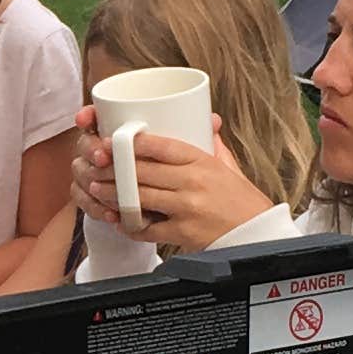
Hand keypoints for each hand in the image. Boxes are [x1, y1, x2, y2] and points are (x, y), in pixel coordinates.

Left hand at [70, 114, 277, 248]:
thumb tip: (206, 119)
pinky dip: (130, 225)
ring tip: (97, 189)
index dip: (132, 142)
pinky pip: (148, 227)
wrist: (257, 234)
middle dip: (113, 168)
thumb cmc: (242, 200)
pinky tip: (119, 220)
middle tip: (95, 165)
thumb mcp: (228, 165)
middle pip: (143, 170)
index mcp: (202, 161)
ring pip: (139, 196)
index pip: (161, 145)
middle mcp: (193, 181)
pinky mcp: (182, 232)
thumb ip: (211, 144)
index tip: (112, 139)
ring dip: (114, 193)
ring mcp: (186, 207)